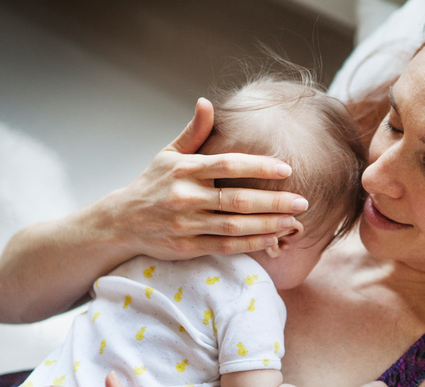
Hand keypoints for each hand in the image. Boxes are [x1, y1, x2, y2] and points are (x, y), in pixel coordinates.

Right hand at [102, 97, 308, 260]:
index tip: (286, 168)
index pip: (227, 164)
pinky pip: (224, 246)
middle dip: (273, 202)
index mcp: (184, 169)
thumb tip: (207, 102)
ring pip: (234, 226)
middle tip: (302, 201)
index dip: (258, 166)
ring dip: (268, 225)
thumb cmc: (152, 184)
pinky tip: (272, 239)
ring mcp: (186, 224)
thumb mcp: (168, 154)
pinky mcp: (187, 247)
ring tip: (294, 221)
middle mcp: (185, 197)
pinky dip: (250, 244)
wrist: (121, 221)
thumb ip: (194, 132)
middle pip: (236, 200)